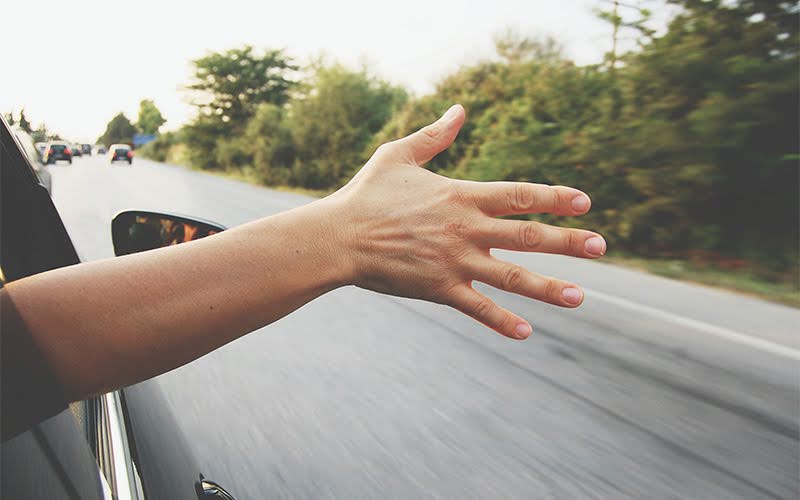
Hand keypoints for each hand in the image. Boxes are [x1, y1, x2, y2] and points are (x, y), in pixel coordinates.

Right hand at [329, 104, 605, 339]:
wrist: (337, 237)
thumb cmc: (366, 194)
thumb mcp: (398, 155)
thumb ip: (435, 135)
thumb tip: (461, 109)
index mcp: (460, 195)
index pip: (519, 195)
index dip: (554, 197)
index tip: (584, 202)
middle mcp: (465, 229)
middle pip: (527, 235)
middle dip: (567, 241)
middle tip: (599, 246)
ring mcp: (454, 261)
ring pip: (512, 276)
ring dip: (549, 287)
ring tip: (582, 296)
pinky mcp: (439, 288)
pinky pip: (477, 307)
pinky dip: (502, 321)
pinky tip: (526, 332)